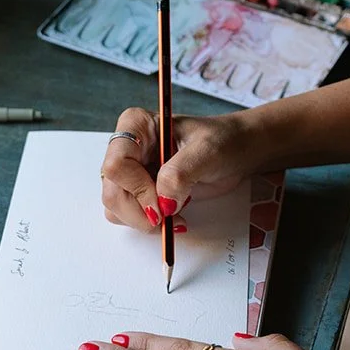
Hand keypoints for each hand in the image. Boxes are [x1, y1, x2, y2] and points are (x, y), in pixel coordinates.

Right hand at [100, 110, 261, 231]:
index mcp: (136, 126)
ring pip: (116, 206)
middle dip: (140, 212)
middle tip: (169, 217)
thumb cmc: (224, 141)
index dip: (137, 189)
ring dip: (145, 220)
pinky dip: (150, 223)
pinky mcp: (140, 191)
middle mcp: (128, 148)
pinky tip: (174, 215)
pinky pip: (129, 215)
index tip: (164, 204)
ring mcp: (132, 171)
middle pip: (112, 191)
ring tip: (176, 214)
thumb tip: (162, 202)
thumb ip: (180, 174)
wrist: (237, 152)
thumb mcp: (207, 151)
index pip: (116, 164)